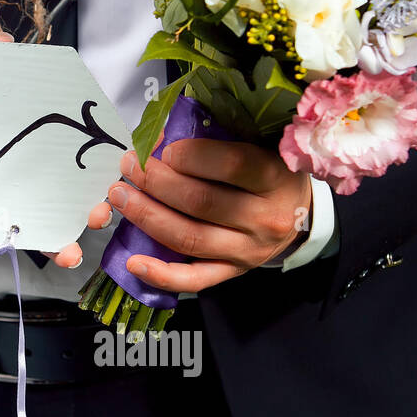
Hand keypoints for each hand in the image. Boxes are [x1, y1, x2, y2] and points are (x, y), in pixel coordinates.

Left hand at [0, 32, 114, 280]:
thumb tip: (2, 38)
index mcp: (31, 151)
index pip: (71, 162)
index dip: (95, 171)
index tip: (115, 177)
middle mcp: (25, 182)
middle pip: (65, 200)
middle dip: (89, 213)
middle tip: (99, 217)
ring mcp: (2, 207)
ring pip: (35, 231)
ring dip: (56, 246)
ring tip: (68, 255)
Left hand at [104, 139, 312, 291]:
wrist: (296, 211)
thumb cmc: (266, 170)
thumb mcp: (255, 144)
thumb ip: (213, 138)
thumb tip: (158, 137)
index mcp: (274, 177)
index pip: (231, 165)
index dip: (189, 155)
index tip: (162, 147)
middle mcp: (264, 218)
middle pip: (200, 201)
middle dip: (155, 182)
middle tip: (129, 166)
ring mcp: (248, 250)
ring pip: (189, 237)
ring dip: (146, 216)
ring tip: (120, 195)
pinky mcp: (232, 271)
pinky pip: (194, 279)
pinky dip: (161, 274)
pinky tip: (134, 262)